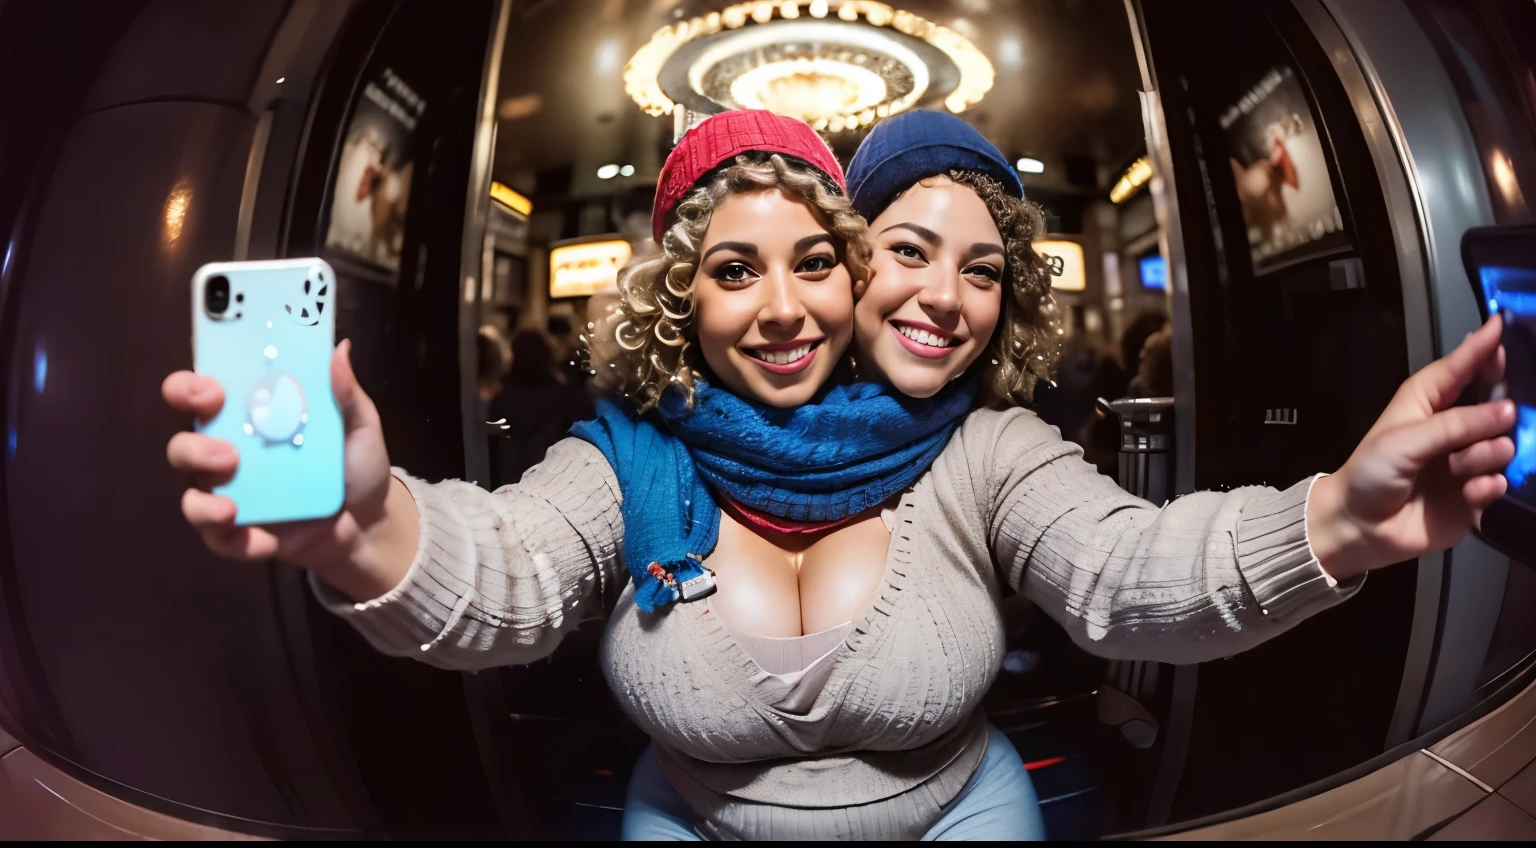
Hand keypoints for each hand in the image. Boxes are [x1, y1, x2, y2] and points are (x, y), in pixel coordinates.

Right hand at [162, 340, 417, 599]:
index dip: (191, 387)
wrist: (369, 523)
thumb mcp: (360, 427)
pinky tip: (261, 538)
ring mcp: (231, 496)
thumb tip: (340, 349)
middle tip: (226, 448)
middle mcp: (228, 453)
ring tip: (231, 494)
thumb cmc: (354, 465)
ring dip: (204, 496)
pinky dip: (234, 538)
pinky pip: (220, 539)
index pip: (201, 395)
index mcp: (248, 418)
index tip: (210, 387)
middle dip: (193, 442)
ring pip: (192, 492)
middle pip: (184, 442)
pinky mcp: (241, 535)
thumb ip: (347, 393)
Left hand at [1308, 315, 1514, 579]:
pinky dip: (1490, 485)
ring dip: (1487, 454)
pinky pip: (1499, 483)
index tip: (1503, 325)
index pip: (1460, 369)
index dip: (1481, 349)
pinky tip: (1476, 489)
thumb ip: (1453, 426)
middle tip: (1504, 413)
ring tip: (1463, 466)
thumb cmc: (1369, 475)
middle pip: (1494, 406)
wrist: (1359, 528)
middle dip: (1500, 410)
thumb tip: (1506, 411)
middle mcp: (1451, 429)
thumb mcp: (1403, 441)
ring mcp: (1465, 461)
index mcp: (1427, 404)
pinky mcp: (1474, 495)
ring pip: (1501, 446)